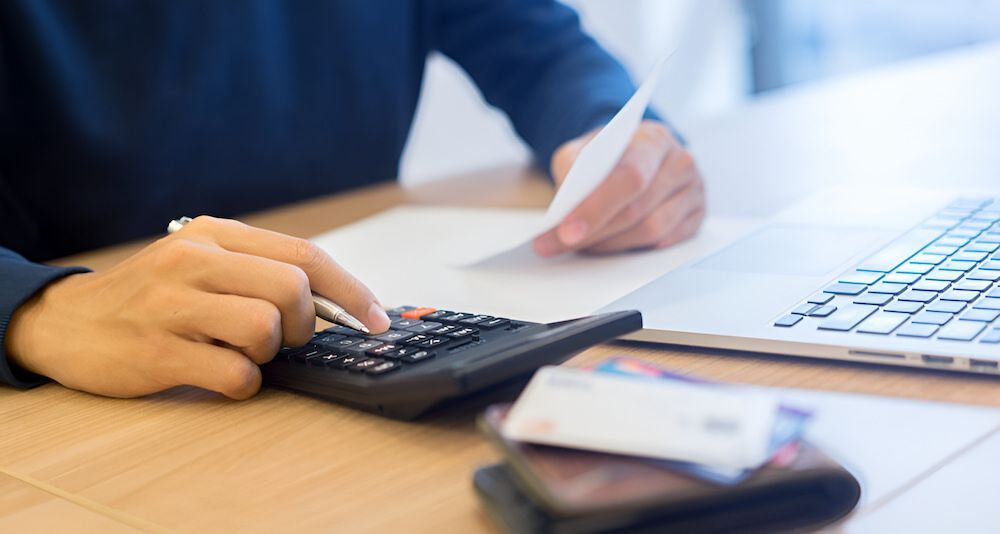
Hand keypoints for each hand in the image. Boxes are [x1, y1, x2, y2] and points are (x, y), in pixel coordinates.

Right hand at [5, 216, 389, 399]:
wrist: (66, 322)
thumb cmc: (151, 296)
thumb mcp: (201, 262)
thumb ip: (259, 270)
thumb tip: (336, 302)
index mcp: (216, 234)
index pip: (305, 254)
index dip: (351, 290)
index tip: (377, 319)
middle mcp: (194, 260)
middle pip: (293, 288)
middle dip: (305, 324)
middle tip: (285, 339)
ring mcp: (173, 305)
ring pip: (265, 328)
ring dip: (268, 353)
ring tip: (239, 352)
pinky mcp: (158, 351)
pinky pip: (234, 374)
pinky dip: (242, 383)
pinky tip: (220, 374)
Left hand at [533, 120, 705, 255]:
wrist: (637, 154)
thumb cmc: (608, 155)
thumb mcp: (581, 150)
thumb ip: (571, 171)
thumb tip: (563, 210)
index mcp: (653, 138)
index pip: (629, 176)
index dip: (596, 207)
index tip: (566, 230)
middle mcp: (680, 162)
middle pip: (638, 209)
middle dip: (593, 233)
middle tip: (558, 244)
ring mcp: (694, 191)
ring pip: (651, 231)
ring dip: (610, 244)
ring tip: (580, 245)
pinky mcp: (697, 216)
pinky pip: (664, 242)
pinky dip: (632, 248)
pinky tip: (607, 245)